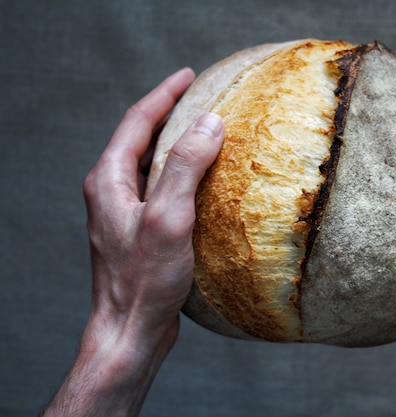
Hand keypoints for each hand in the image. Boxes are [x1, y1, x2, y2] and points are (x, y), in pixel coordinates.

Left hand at [43, 68, 224, 416]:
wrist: (129, 330)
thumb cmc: (144, 280)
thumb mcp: (168, 218)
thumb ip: (184, 167)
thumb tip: (209, 123)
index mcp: (108, 181)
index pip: (136, 122)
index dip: (163, 94)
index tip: (188, 75)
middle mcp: (110, 192)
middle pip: (139, 138)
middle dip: (168, 112)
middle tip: (198, 95)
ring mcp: (123, 212)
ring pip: (149, 164)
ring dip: (174, 143)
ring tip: (203, 130)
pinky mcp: (139, 231)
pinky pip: (159, 188)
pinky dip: (180, 173)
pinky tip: (202, 181)